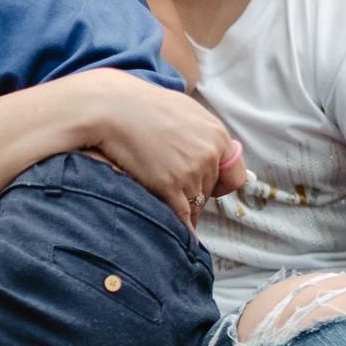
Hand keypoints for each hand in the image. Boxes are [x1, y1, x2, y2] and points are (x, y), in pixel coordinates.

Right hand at [73, 72, 245, 224]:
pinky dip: (181, 230)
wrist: (111, 109)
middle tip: (173, 196)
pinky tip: (179, 239)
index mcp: (217, 135)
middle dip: (194, 196)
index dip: (219, 186)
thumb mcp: (185, 111)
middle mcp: (209, 155)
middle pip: (210, 193)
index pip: (234, 177)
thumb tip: (211, 154)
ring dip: (183, 212)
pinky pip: (181, 216)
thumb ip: (202, 135)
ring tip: (169, 217)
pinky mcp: (168, 185)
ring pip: (195, 206)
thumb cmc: (141, 106)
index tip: (207, 191)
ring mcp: (190, 172)